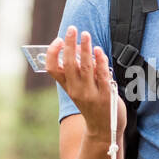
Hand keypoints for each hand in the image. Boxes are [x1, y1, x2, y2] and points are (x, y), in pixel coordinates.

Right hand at [46, 25, 126, 139]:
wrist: (103, 129)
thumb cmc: (91, 104)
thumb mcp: (79, 89)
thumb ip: (78, 71)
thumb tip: (79, 47)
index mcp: (67, 87)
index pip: (52, 69)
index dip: (53, 53)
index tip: (57, 40)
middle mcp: (76, 90)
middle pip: (68, 64)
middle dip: (69, 44)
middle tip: (72, 29)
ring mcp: (90, 93)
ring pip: (85, 67)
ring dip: (85, 49)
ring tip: (86, 34)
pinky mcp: (105, 94)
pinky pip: (102, 74)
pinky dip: (100, 61)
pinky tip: (99, 51)